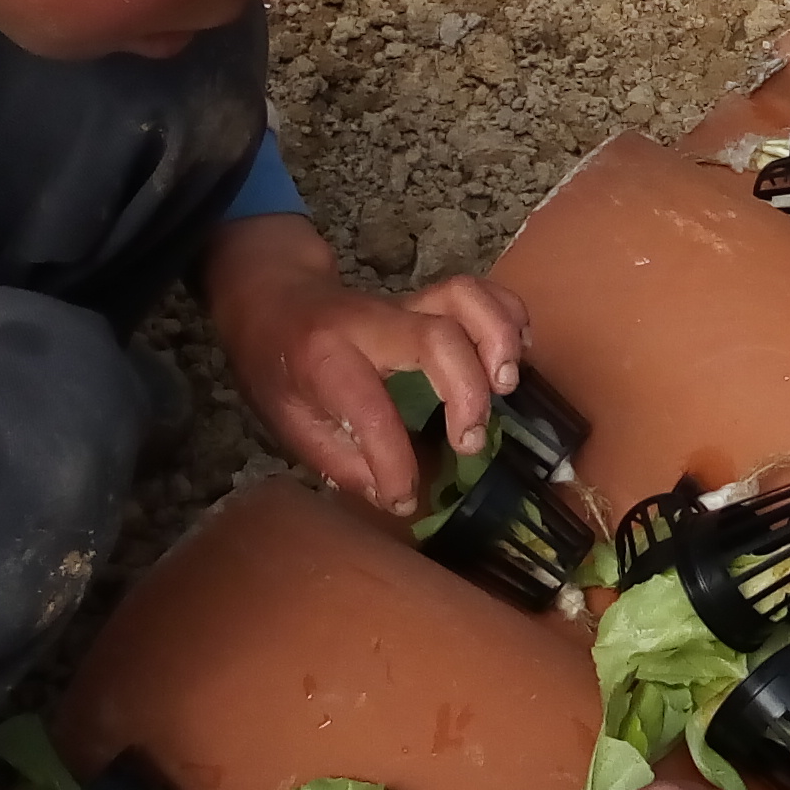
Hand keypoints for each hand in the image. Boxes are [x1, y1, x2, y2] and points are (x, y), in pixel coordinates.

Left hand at [206, 213, 530, 514]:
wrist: (271, 296)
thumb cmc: (277, 365)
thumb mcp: (287, 421)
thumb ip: (340, 460)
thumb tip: (396, 496)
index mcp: (322, 358)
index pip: (368, 408)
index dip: (394, 463)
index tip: (406, 497)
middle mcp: (367, 324)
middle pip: (435, 338)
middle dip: (466, 394)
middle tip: (470, 442)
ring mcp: (403, 305)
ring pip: (464, 298)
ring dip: (498, 340)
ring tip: (507, 387)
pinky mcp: (427, 300)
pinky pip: (477, 291)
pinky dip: (507, 316)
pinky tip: (518, 352)